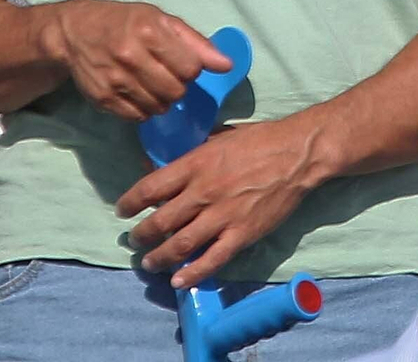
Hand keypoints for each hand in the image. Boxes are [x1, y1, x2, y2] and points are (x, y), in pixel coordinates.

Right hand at [42, 0, 230, 120]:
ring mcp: (115, 80)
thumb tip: (226, 65)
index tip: (181, 61)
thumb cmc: (124, 21)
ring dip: (162, 98)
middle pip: (176, 91)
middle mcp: (130, 56)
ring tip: (151, 81)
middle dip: (178, 85)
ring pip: (159, 107)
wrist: (76, 32)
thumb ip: (195, 42)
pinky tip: (137, 91)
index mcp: (148, 31)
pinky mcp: (104, 100)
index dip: (191, 68)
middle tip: (166, 73)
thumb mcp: (160, 19)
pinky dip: (144, 108)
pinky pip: (139, 117)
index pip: (191, 68)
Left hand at [118, 113, 324, 286]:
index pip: (152, 187)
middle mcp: (204, 192)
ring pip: (181, 244)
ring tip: (149, 262)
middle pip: (161, 221)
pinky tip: (179, 281)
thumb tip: (161, 164)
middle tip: (134, 239)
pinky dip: (192, 274)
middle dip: (142, 234)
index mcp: (196, 164)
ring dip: (160, 257)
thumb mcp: (218, 137)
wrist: (295, 154)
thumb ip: (191, 153)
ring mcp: (222, 216)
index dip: (131, 201)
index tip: (122, 210)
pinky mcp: (241, 235)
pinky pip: (212, 260)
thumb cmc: (258, 140)